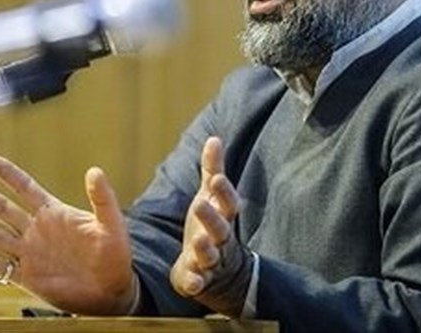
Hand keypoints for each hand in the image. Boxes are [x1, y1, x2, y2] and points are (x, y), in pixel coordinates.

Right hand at [0, 153, 135, 314]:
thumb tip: (95, 170)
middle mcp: (37, 231)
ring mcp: (30, 254)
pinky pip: (0, 268)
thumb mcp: (111, 223)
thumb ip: (102, 198)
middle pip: (3, 209)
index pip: (25, 188)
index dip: (7, 173)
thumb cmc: (115, 255)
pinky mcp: (27, 278)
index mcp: (54, 213)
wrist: (112, 291)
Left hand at [170, 137, 253, 315]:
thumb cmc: (213, 224)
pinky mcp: (199, 279)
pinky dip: (196, 283)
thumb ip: (212, 169)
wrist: (222, 271)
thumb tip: (214, 138)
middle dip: (211, 217)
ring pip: (210, 256)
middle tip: (200, 204)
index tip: (216, 178)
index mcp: (223, 217)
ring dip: (205, 248)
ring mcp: (211, 261)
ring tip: (197, 240)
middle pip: (220, 228)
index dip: (223, 192)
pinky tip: (192, 282)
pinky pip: (199, 283)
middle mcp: (220, 239)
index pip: (228, 203)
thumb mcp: (210, 196)